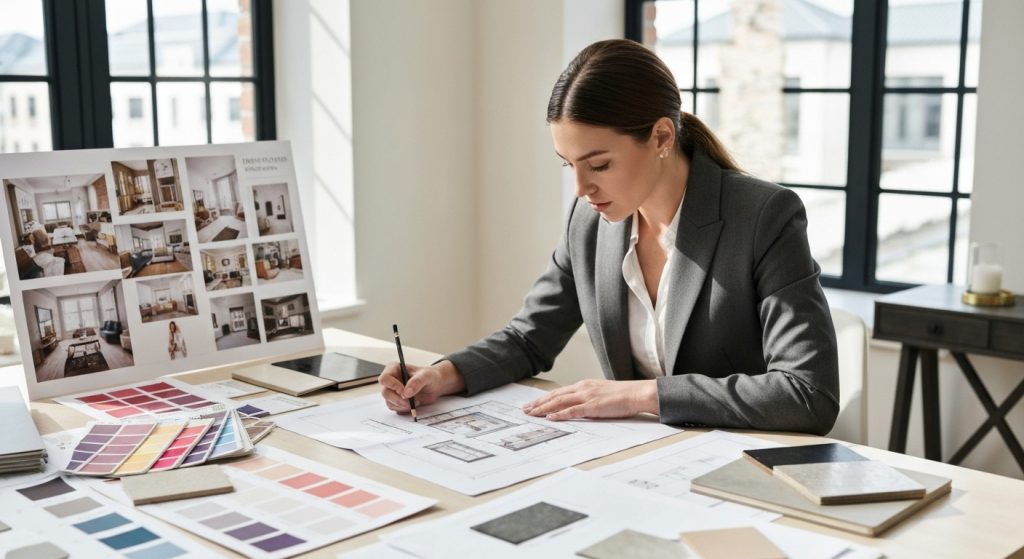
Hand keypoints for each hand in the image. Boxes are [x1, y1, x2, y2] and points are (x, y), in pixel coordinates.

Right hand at [379, 360, 465, 414]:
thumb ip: (417, 382)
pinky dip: (404, 408)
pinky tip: (413, 404)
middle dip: (397, 399)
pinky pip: (395, 408)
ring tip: (415, 401)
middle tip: (409, 402)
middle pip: (385, 392)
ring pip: (389, 402)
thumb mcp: (426, 376)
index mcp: (394, 369)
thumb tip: (406, 392)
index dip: (393, 386)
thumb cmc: (430, 376)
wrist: (435, 386)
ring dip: (402, 405)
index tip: (404, 392)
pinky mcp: (396, 400)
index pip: (385, 379)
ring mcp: (393, 391)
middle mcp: (391, 380)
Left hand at [522, 379, 658, 420]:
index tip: (533, 404)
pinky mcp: (593, 406)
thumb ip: (589, 399)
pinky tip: (550, 418)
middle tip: (525, 410)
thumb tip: (579, 408)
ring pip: (559, 402)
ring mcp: (587, 396)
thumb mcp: (601, 394)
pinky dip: (560, 414)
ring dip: (544, 409)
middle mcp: (582, 388)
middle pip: (555, 396)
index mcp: (584, 385)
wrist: (637, 393)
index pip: (559, 392)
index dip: (545, 398)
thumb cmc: (623, 395)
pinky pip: (572, 411)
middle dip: (538, 403)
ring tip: (532, 414)